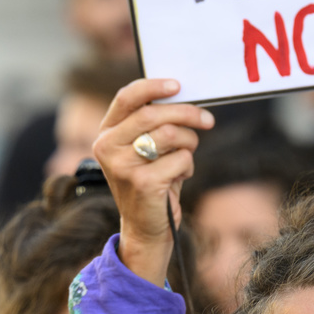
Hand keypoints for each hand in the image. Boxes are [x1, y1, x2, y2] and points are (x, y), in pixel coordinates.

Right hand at [92, 79, 213, 283]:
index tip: (178, 85)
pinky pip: (180, 159)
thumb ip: (152, 124)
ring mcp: (122, 166)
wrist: (145, 228)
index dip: (153, 86)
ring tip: (185, 158)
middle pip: (154, 113)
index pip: (126, 98)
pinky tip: (178, 179)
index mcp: (106, 134)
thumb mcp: (145, 149)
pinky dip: (187, 167)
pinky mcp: (142, 182)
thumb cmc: (151, 182)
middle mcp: (107, 147)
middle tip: (207, 120)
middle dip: (187, 114)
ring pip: (170, 134)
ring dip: (188, 144)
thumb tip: (182, 94)